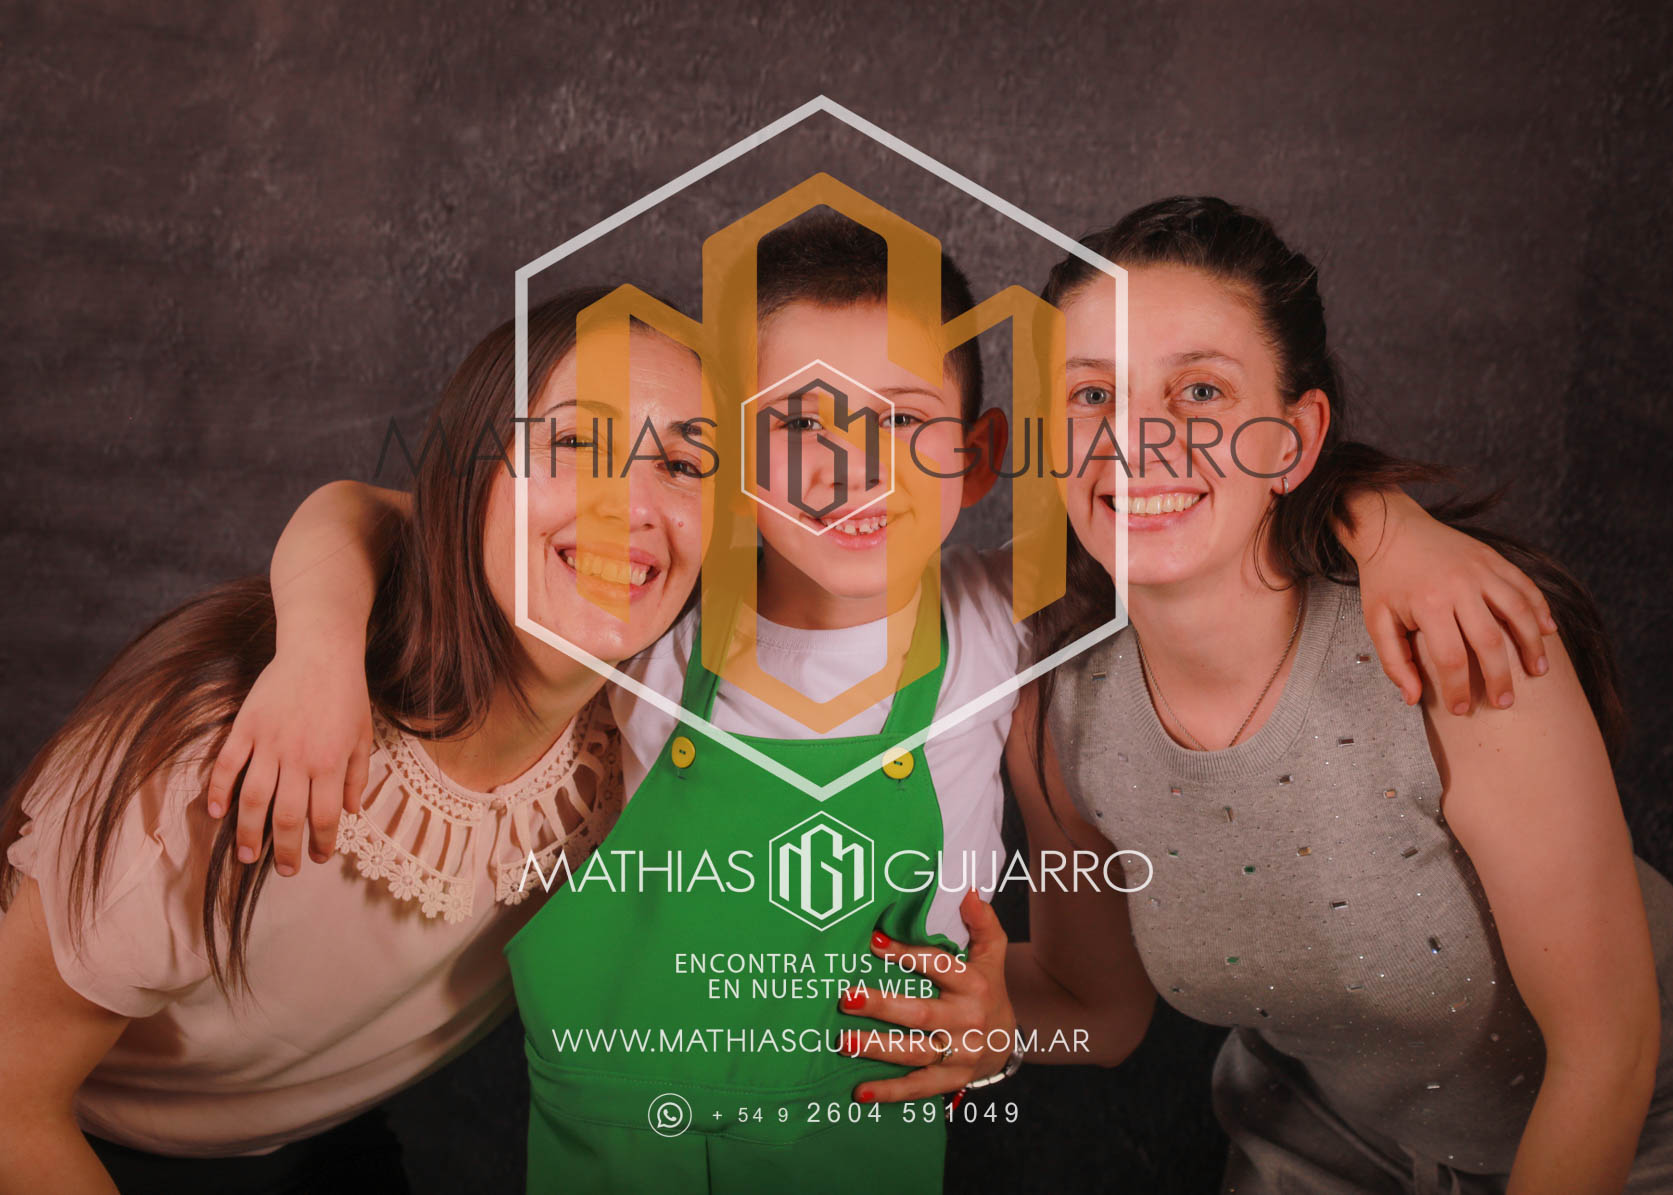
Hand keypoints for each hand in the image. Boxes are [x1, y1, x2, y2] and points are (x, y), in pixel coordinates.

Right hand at [205, 644, 371, 875]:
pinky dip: (218, 790)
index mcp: (330, 763)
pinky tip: (217, 813)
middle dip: (286, 850)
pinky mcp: (246, 727)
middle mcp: (298, 759)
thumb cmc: (346, 695)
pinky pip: (227, 765)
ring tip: (248, 856)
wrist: (320, 651)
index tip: (318, 857)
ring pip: (254, 799)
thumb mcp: (364, 737)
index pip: (323, 816)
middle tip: (285, 871)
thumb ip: (357, 777)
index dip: (320, 842)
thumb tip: (351, 813)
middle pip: (287, 817)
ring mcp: (268, 743)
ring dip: (249, 832)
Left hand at [837, 890, 1014, 1102]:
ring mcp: (960, 1054)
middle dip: (882, 1006)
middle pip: (921, 1014)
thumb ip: (981, 922)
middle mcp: (967, 1020)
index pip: (939, 966)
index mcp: (974, 984)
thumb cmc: (987, 987)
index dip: (907, 955)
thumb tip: (965, 891)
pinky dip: (890, 1092)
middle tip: (846, 998)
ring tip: (843, 1042)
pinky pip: (919, 1088)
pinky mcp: (952, 1080)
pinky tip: (861, 1092)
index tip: (873, 942)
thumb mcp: (991, 953)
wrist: (1007, 1040)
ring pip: (915, 1052)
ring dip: (877, 1049)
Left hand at [1356, 497, 1555, 713]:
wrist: (1390, 527)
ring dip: (1532, 645)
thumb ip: (1394, 661)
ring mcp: (1480, 569)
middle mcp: (1459, 586)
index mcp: (1428, 604)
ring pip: (1519, 612)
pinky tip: (1548, 631)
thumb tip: (1413, 698)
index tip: (1461, 708)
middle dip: (1500, 677)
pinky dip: (1540, 608)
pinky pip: (1525, 585)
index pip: (1451, 658)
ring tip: (1538, 671)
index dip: (1459, 688)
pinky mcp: (1493, 558)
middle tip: (1504, 701)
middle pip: (1490, 641)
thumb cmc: (1384, 579)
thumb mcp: (1376, 620)